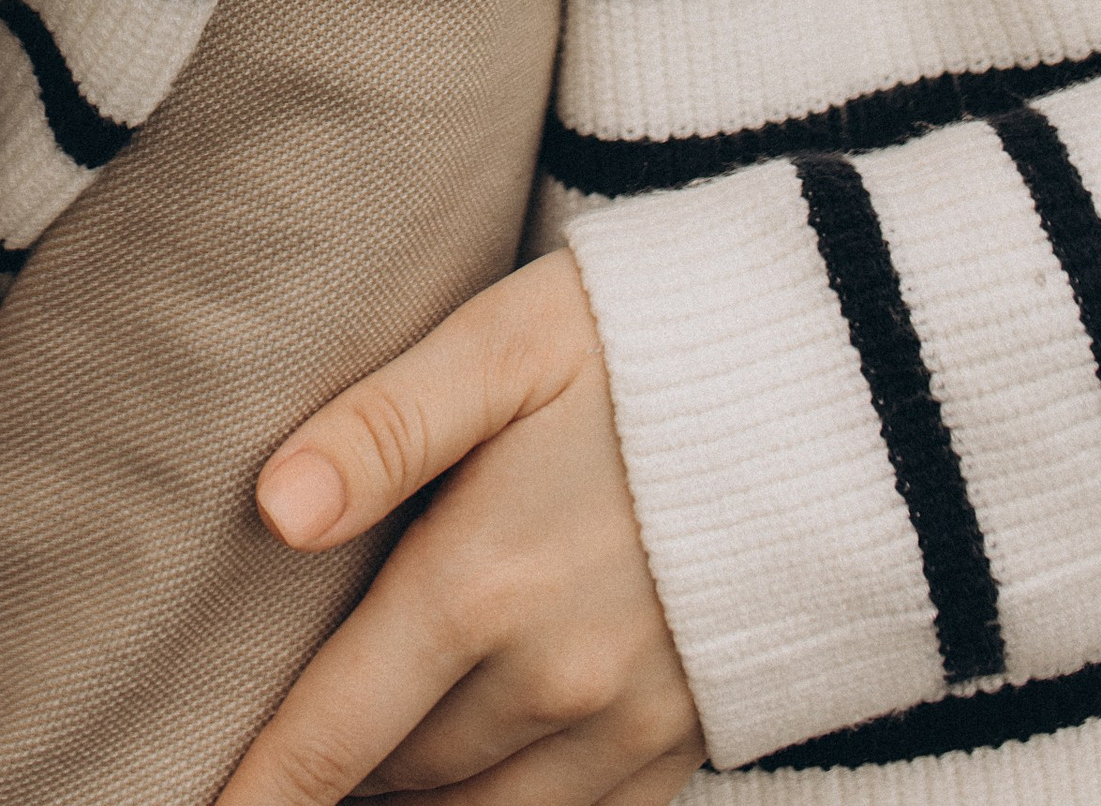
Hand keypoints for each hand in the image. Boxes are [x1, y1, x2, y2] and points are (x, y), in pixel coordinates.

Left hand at [221, 256, 702, 805]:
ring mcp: (627, 725)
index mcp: (484, 583)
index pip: (330, 733)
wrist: (845, 388)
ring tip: (363, 768)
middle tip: (279, 751)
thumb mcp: (505, 342)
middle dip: (332, 773)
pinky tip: (466, 782)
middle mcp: (552, 680)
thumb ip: (384, 424)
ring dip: (412, 800)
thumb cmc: (649, 342)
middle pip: (395, 776)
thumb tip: (271, 507)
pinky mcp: (686, 741)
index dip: (255, 792)